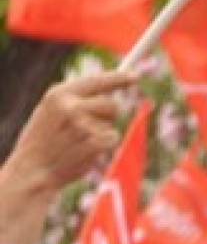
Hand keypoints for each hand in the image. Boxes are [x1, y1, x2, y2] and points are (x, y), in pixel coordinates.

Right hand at [4, 70, 137, 195]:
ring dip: (104, 132)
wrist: (34, 167)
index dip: (118, 78)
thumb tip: (109, 90)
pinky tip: (86, 150)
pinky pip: (113, 139)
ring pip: (112, 124)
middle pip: (112, 104)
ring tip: (81, 140)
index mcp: (59, 94)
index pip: (96, 81)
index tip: (134, 76)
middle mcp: (71, 106)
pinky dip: (105, 146)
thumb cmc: (45, 139)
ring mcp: (82, 125)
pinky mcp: (92, 143)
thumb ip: (75, 98)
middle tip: (90, 127)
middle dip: (108, 115)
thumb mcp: (51, 110)